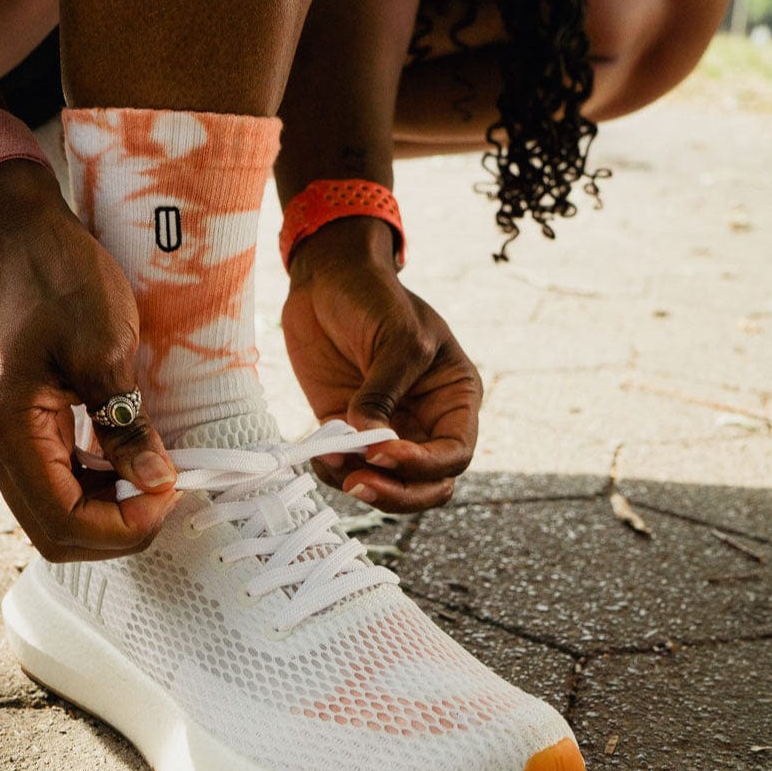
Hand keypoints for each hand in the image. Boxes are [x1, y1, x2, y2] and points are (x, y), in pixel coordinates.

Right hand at [0, 161, 178, 560]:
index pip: (62, 521)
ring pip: (54, 514)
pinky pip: (55, 482)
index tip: (169, 493)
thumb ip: (128, 426)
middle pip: (54, 532)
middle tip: (165, 492)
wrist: (23, 233)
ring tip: (153, 478)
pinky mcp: (16, 428)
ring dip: (108, 511)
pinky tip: (129, 462)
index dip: (123, 525)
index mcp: (7, 429)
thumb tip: (158, 484)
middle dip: (117, 528)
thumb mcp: (106, 350)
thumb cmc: (61, 277)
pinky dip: (95, 486)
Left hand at [281, 217, 481, 512]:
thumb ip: (384, 394)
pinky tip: (317, 454)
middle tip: (358, 481)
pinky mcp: (345, 429)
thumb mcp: (396, 337)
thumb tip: (366, 442)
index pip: (454, 455)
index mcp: (454, 399)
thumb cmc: (375, 296)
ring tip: (330, 460)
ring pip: (385, 484)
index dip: (423, 466)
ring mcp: (385, 429)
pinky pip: (345, 467)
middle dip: (395, 492)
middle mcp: (424, 422)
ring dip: (359, 483)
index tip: (382, 452)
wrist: (326, 278)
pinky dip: (332, 470)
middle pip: (425, 485)